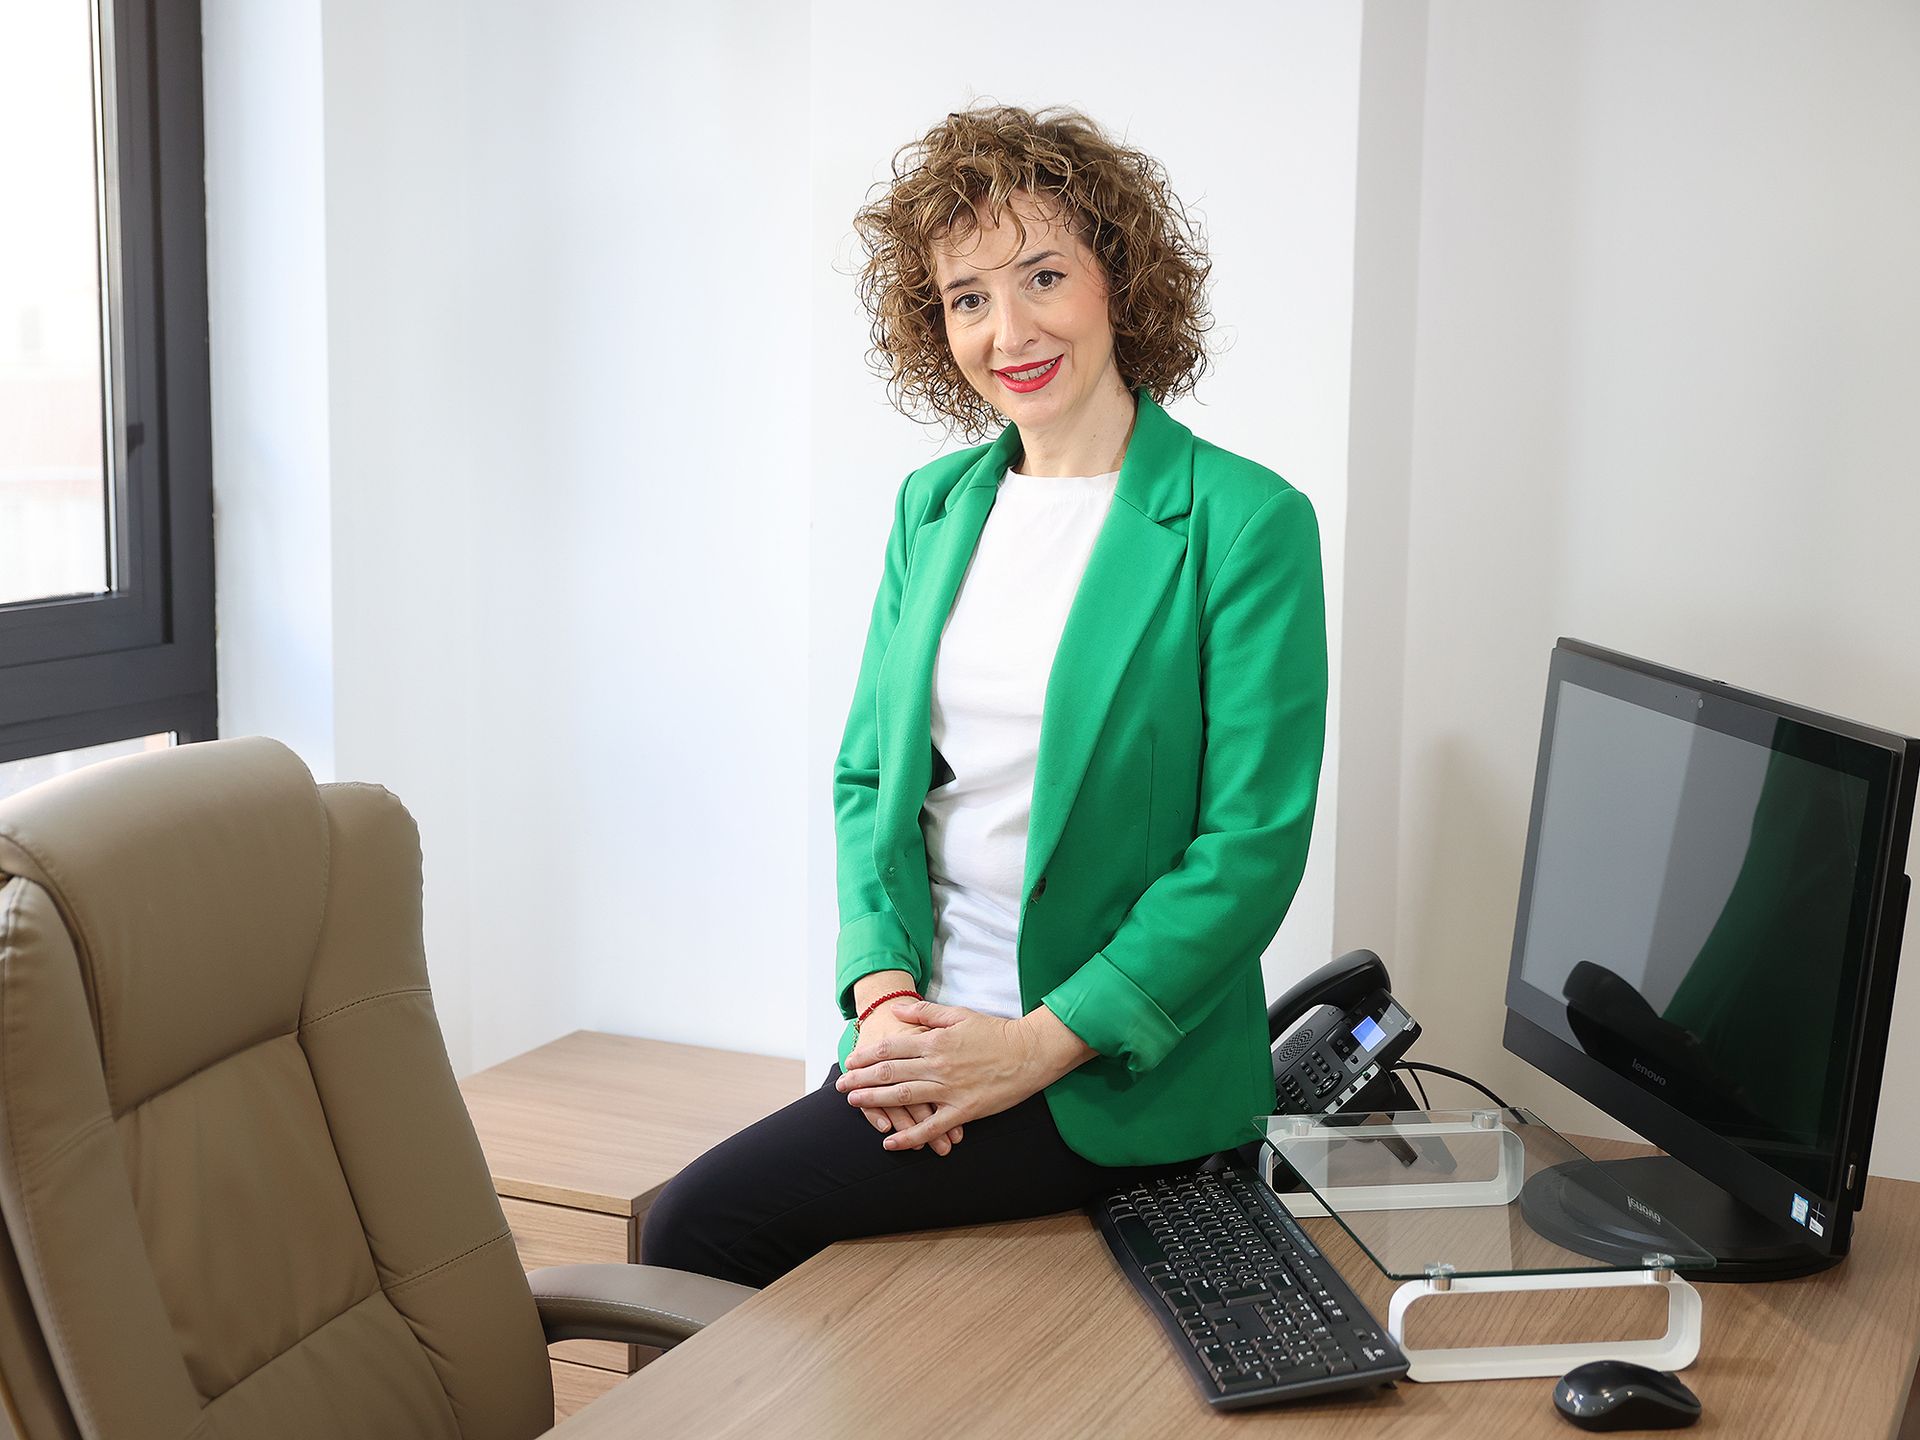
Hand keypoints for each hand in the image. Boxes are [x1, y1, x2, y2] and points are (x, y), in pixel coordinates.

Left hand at [836, 998, 1090, 1150]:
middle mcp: (937, 1065)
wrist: (1029, 1053)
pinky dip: (910, 1137)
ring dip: (876, 1101)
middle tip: (840, 1086)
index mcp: (935, 1041)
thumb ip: (927, 1013)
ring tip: (855, 1104)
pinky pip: (931, 1127)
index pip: (892, 1048)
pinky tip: (890, 1143)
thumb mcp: (959, 1014)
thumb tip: (899, 1010)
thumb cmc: (996, 1031)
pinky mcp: (963, 1110)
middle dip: (861, 1079)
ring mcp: (949, 1089)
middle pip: (890, 1072)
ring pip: (904, 1097)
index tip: (850, 1062)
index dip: (867, 1055)